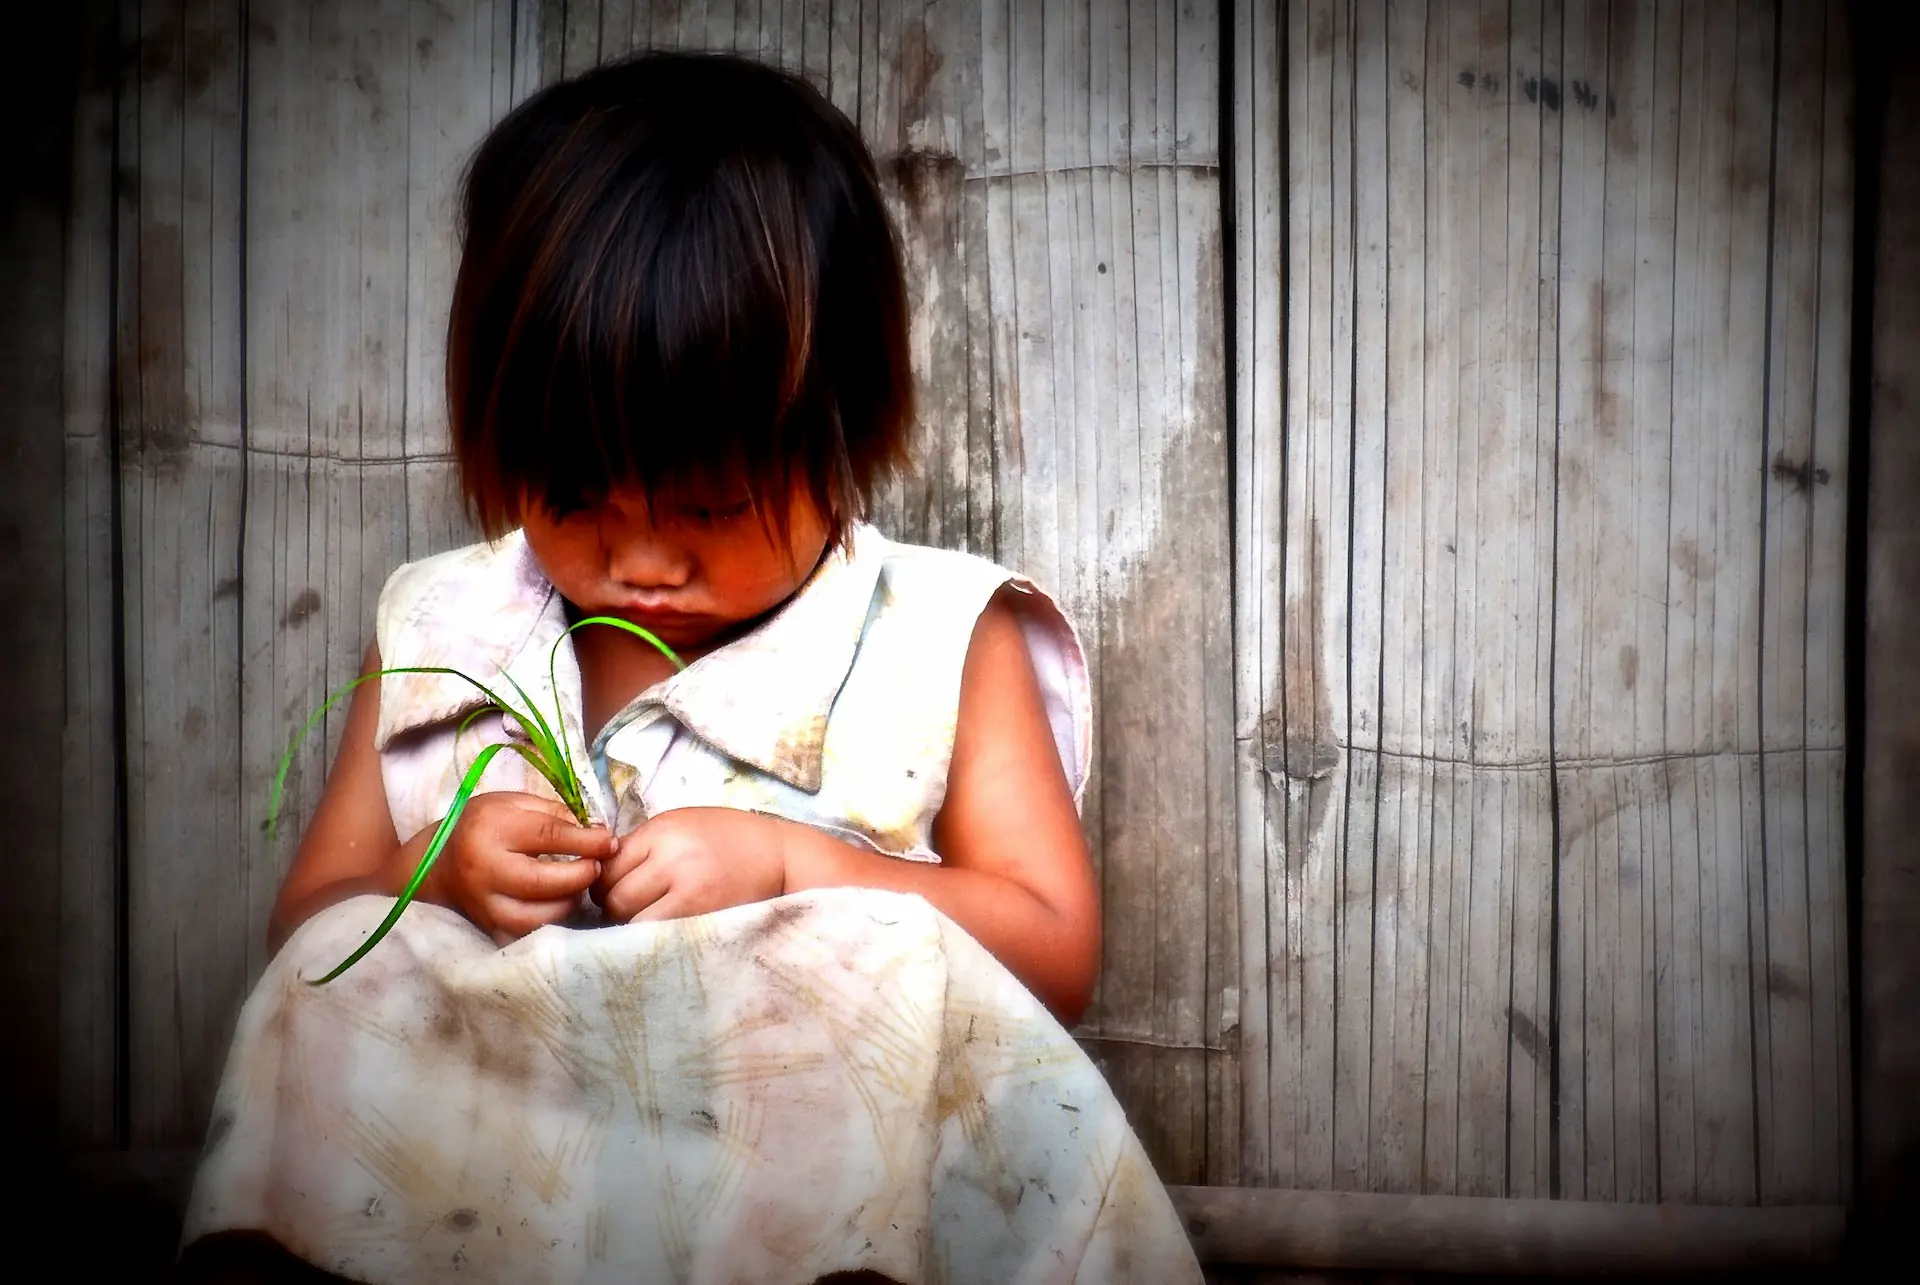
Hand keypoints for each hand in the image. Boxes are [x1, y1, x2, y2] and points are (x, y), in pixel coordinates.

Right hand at [412, 791, 616, 945]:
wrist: (437, 865)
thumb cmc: (482, 827)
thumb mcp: (513, 803)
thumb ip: (554, 813)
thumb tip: (597, 831)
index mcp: (492, 831)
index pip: (549, 836)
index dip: (587, 841)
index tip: (610, 842)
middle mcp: (485, 871)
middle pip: (546, 882)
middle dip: (582, 875)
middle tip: (597, 866)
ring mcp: (485, 906)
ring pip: (539, 917)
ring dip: (569, 902)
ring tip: (577, 885)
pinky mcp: (489, 929)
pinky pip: (528, 936)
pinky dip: (550, 923)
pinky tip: (558, 905)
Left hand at [591, 807, 786, 923]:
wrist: (780, 857)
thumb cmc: (729, 839)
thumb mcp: (684, 825)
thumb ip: (644, 844)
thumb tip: (599, 872)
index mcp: (663, 830)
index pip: (607, 866)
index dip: (603, 882)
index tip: (614, 888)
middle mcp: (672, 858)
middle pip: (613, 896)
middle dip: (614, 907)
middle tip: (629, 909)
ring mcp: (688, 891)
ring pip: (630, 920)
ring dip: (631, 925)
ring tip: (647, 921)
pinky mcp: (702, 918)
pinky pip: (657, 936)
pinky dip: (652, 938)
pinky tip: (663, 931)